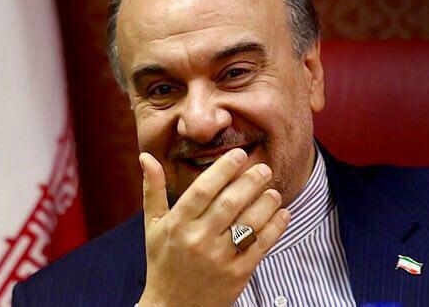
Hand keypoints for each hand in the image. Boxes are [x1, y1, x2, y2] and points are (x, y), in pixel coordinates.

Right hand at [137, 149, 289, 306]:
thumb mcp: (152, 225)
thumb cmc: (162, 261)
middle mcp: (197, 239)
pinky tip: (282, 214)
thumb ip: (153, 189)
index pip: (202, 190)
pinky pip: (260, 246)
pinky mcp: (237, 274)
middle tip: (263, 168)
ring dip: (265, 203)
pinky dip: (274, 227)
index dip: (223, 169)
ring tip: (273, 190)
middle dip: (250, 182)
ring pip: (248, 223)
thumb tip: (146, 156)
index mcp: (176, 224)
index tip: (238, 154)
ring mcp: (218, 258)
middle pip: (229, 203)